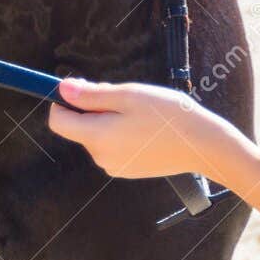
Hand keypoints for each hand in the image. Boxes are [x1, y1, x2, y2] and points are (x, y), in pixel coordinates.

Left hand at [47, 78, 244, 180]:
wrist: (201, 144)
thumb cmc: (167, 115)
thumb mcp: (127, 95)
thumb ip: (91, 95)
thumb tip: (62, 90)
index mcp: (96, 137)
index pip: (58, 121)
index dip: (63, 102)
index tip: (83, 89)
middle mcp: (100, 156)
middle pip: (79, 128)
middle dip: (93, 110)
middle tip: (125, 100)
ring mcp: (114, 166)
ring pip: (97, 136)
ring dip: (109, 121)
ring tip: (140, 115)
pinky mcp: (127, 170)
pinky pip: (112, 147)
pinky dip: (121, 134)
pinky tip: (146, 128)